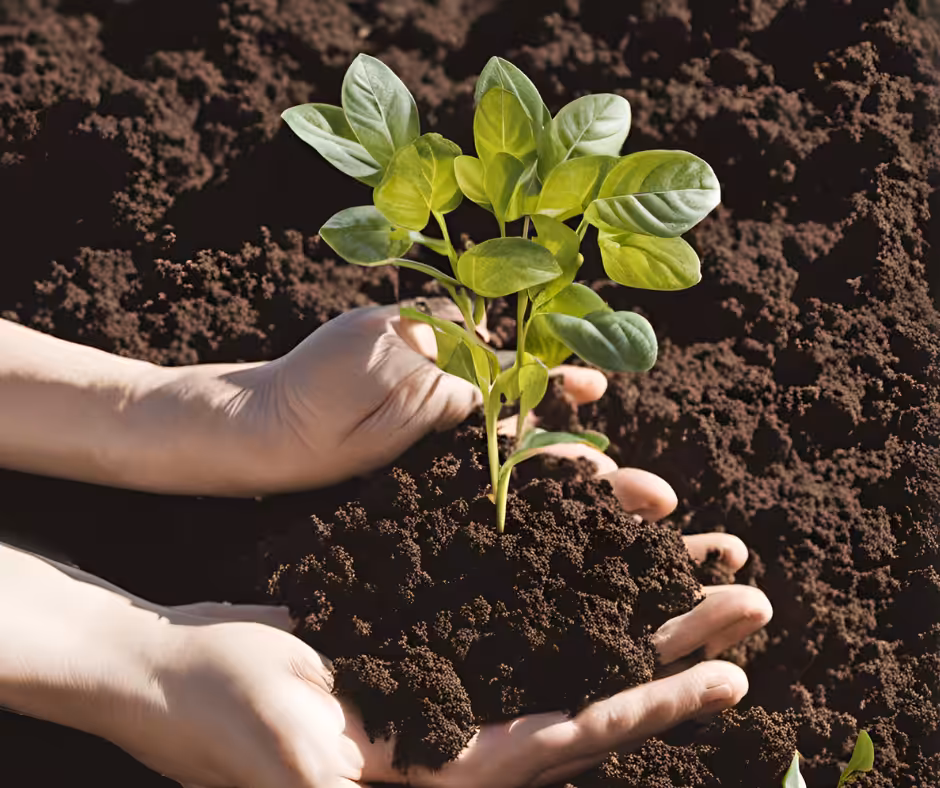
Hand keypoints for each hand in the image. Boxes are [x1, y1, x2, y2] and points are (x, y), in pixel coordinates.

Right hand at [146, 493, 767, 787]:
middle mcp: (466, 722)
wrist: (175, 669)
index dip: (650, 708)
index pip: (570, 737)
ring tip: (701, 554)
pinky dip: (565, 568)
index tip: (726, 675)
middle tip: (750, 595)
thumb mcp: (288, 770)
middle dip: (673, 641)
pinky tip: (601, 534)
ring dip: (634, 596)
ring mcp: (451, 670)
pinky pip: (514, 596)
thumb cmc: (216, 719)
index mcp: (446, 768)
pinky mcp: (431, 628)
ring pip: (565, 631)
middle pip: (591, 679)